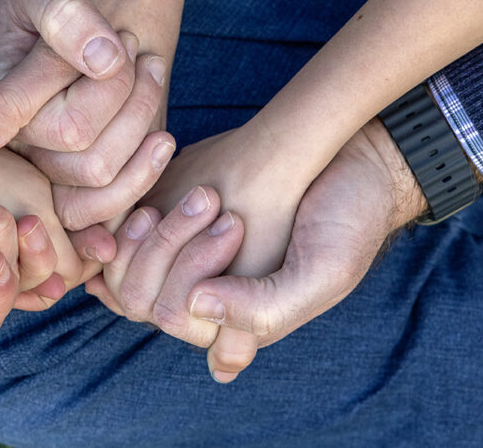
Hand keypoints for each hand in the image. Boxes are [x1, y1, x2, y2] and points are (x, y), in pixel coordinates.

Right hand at [0, 0, 181, 228]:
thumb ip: (68, 16)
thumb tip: (105, 61)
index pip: (62, 127)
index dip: (107, 93)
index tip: (127, 41)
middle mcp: (13, 140)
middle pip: (88, 162)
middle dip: (128, 102)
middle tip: (132, 45)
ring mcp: (43, 158)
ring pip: (104, 182)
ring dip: (140, 125)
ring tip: (148, 67)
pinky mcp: (73, 164)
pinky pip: (111, 200)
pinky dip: (144, 169)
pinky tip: (161, 133)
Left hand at [87, 119, 427, 381]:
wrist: (356, 160)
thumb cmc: (346, 221)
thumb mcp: (322, 273)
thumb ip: (262, 309)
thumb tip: (195, 306)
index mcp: (235, 323)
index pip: (170, 313)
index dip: (188, 270)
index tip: (234, 224)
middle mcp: (204, 296)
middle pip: (137, 290)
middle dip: (170, 243)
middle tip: (214, 200)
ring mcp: (187, 256)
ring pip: (127, 257)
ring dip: (161, 221)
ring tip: (205, 192)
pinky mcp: (180, 215)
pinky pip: (128, 225)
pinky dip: (140, 203)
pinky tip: (170, 170)